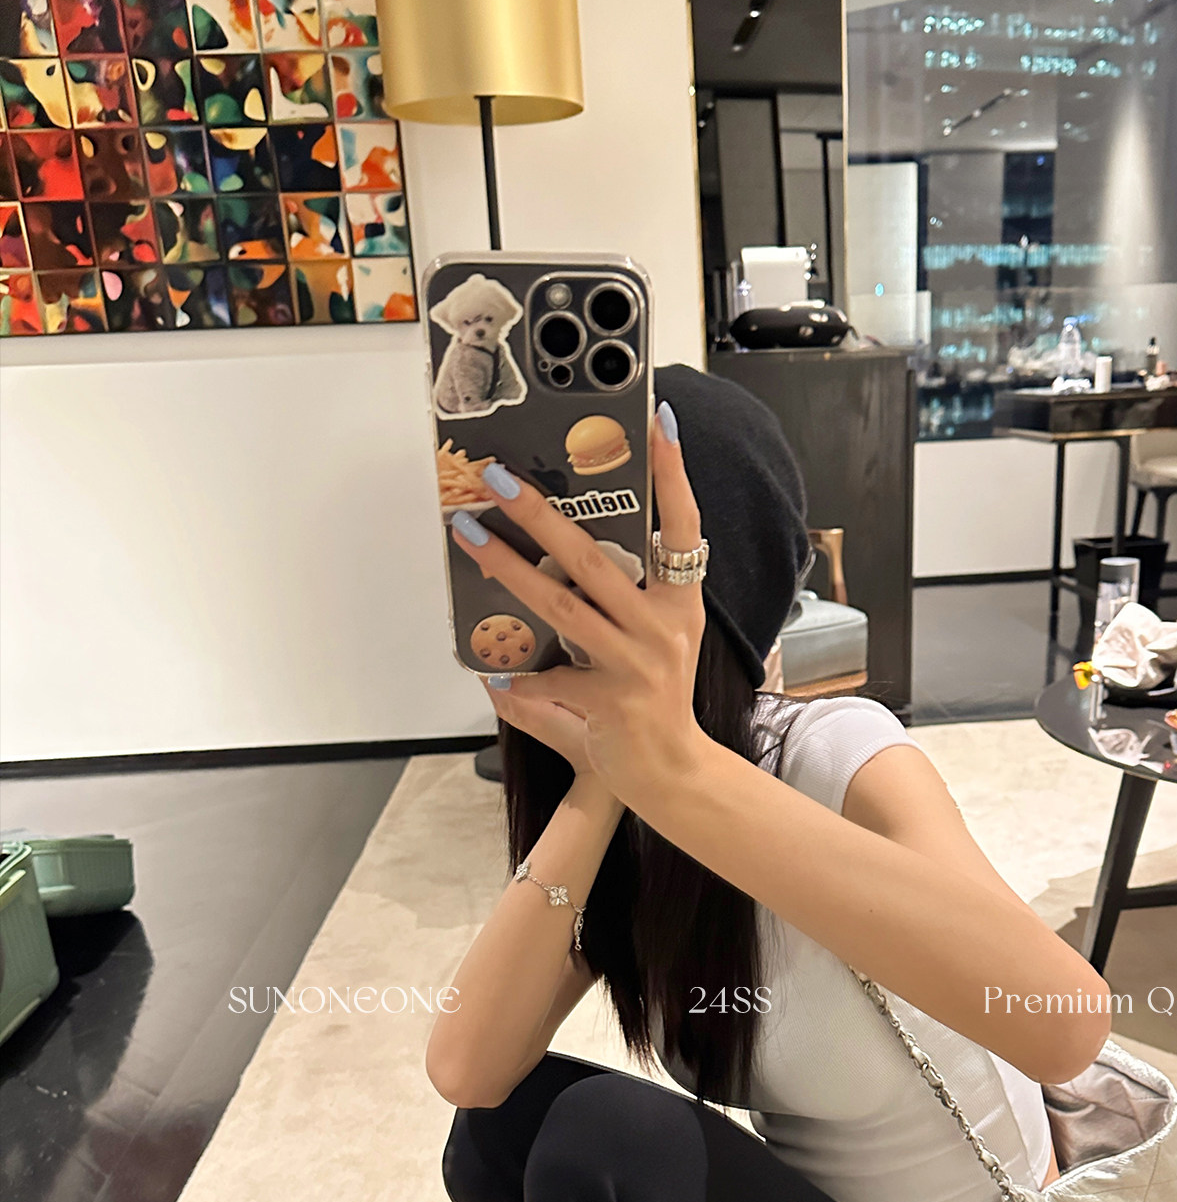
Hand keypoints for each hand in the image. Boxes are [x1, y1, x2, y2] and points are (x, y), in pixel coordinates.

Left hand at [450, 407, 709, 811]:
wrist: (673, 777)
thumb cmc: (654, 710)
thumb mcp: (647, 650)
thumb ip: (605, 612)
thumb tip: (549, 566)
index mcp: (678, 605)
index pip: (682, 527)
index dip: (673, 475)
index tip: (658, 423)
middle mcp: (662, 628)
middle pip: (594, 557)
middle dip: (540, 513)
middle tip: (498, 477)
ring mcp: (638, 663)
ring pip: (559, 605)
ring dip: (507, 568)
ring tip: (469, 536)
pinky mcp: (611, 700)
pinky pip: (548, 677)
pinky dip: (518, 676)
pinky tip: (492, 670)